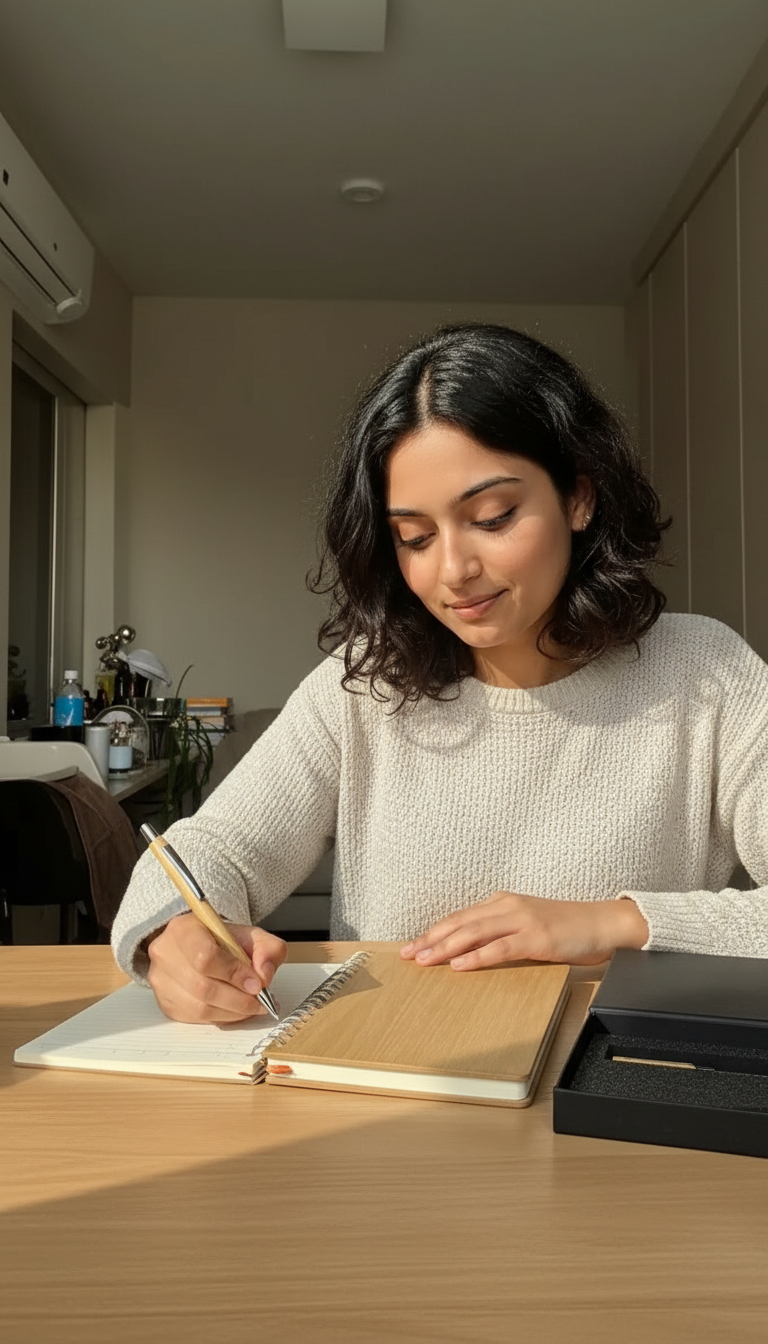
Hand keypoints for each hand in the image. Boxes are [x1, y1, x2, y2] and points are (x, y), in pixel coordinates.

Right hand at [146, 913, 287, 1022]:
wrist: (197, 945)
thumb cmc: (223, 940)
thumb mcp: (251, 935)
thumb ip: (267, 949)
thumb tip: (265, 976)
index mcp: (183, 930)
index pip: (206, 956)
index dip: (234, 974)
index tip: (257, 983)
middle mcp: (165, 954)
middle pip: (202, 987)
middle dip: (238, 999)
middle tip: (261, 1002)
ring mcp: (161, 981)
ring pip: (199, 1008)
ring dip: (232, 1012)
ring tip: (253, 1007)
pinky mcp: (165, 1003)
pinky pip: (195, 1019)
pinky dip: (221, 1018)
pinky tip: (235, 1011)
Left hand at [400, 892, 647, 969]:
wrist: (603, 923)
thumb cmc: (567, 928)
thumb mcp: (527, 925)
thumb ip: (500, 932)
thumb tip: (469, 950)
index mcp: (503, 902)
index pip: (460, 917)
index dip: (434, 931)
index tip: (413, 945)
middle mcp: (508, 906)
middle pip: (460, 922)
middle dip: (431, 939)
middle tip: (407, 954)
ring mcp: (522, 920)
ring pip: (474, 933)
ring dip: (446, 947)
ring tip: (425, 960)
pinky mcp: (536, 937)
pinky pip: (500, 948)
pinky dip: (477, 957)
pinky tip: (460, 965)